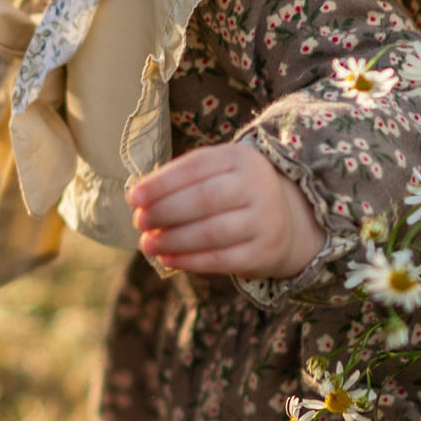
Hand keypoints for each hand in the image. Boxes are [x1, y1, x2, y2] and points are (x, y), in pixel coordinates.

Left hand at [128, 143, 322, 277]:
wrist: (286, 220)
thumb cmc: (233, 192)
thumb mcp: (216, 173)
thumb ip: (179, 181)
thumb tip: (138, 199)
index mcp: (240, 158)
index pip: (197, 167)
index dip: (162, 183)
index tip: (134, 198)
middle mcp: (258, 186)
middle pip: (205, 199)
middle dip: (165, 212)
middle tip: (139, 222)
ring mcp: (265, 220)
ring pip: (212, 232)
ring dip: (173, 240)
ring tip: (147, 244)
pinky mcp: (264, 253)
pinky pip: (222, 260)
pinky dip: (190, 261)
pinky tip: (168, 259)